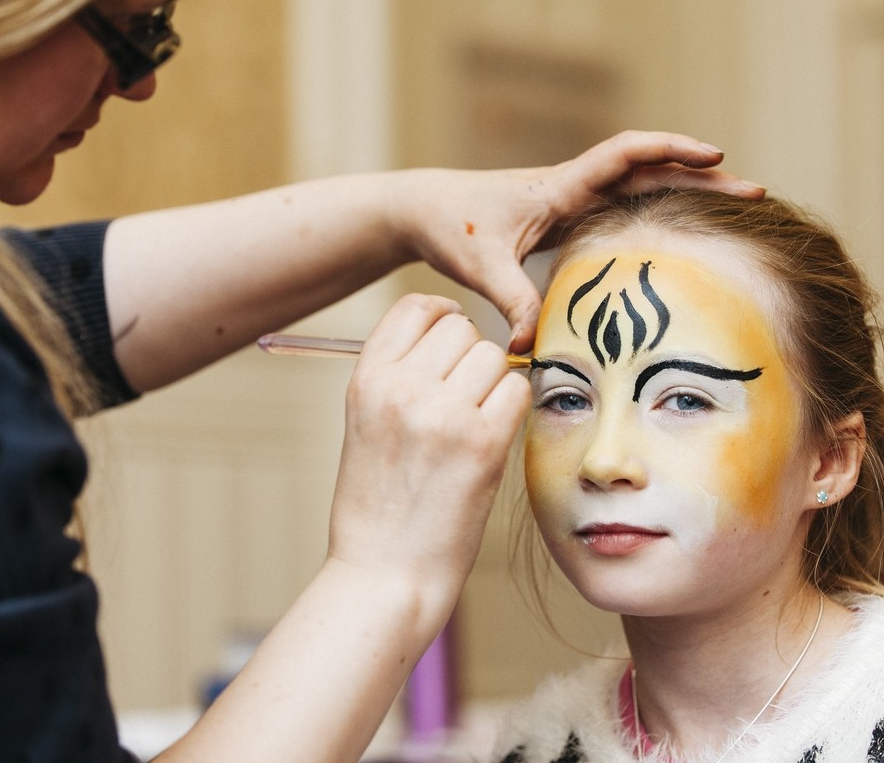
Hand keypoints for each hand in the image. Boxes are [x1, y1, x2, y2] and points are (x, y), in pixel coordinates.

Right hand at [327, 294, 529, 622]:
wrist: (383, 576)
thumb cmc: (376, 510)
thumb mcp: (365, 428)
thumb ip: (398, 380)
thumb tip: (451, 340)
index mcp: (367, 380)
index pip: (416, 308)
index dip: (443, 317)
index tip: (452, 343)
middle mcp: (402, 388)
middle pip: (462, 329)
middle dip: (471, 357)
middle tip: (465, 399)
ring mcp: (444, 414)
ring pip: (494, 357)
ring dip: (494, 385)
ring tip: (475, 425)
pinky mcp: (483, 444)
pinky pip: (518, 392)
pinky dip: (513, 411)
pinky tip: (493, 440)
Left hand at [392, 130, 764, 353]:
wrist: (422, 211)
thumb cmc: (450, 227)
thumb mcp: (482, 266)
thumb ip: (511, 302)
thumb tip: (531, 349)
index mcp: (558, 188)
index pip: (626, 155)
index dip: (672, 151)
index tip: (716, 156)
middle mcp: (570, 187)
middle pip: (648, 171)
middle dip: (701, 178)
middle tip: (755, 193)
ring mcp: (569, 202)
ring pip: (638, 189)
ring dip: (683, 194)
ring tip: (732, 210)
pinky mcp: (562, 219)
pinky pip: (618, 210)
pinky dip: (652, 214)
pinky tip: (675, 237)